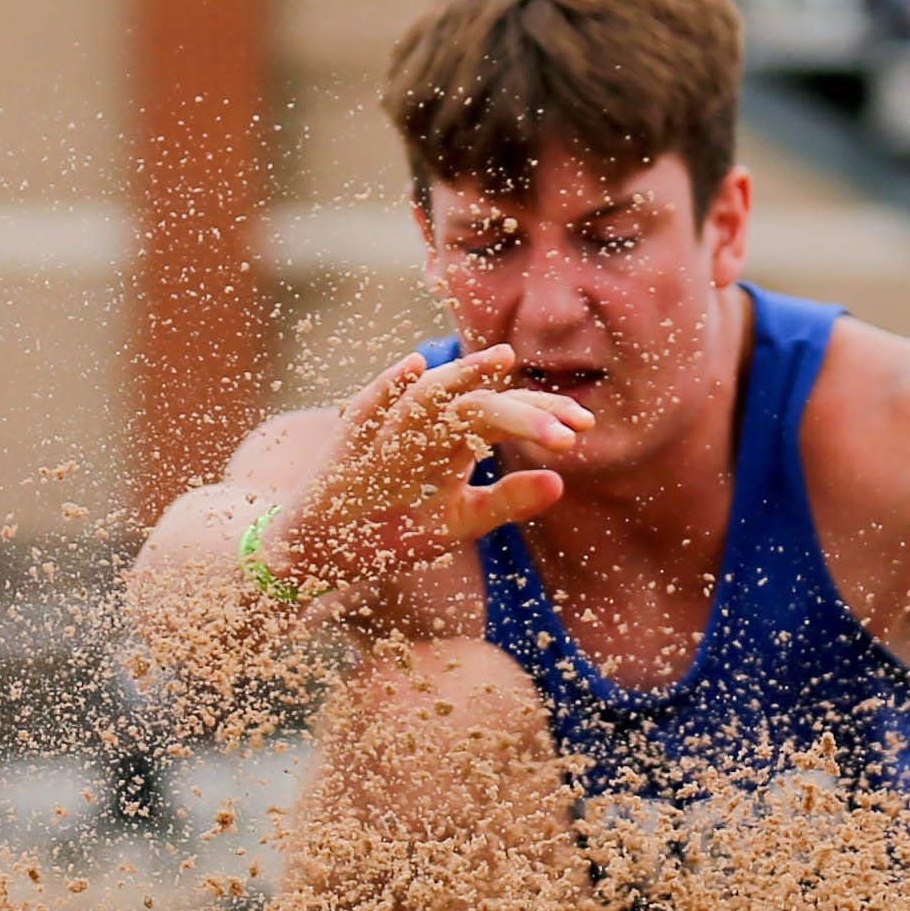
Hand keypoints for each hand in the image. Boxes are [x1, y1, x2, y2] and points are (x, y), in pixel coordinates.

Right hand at [275, 344, 590, 589]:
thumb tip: (561, 482)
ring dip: (464, 378)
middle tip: (567, 426)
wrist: (325, 549)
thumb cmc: (395, 531)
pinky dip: (388, 386)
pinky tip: (412, 366)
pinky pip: (368, 405)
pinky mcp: (348, 439)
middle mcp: (428, 424)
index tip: (584, 428)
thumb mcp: (459, 521)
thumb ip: (505, 502)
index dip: (543, 417)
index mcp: (458, 439)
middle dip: (521, 411)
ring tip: (502, 361)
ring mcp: (387, 428)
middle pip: (478, 403)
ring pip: (429, 393)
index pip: (507, 416)